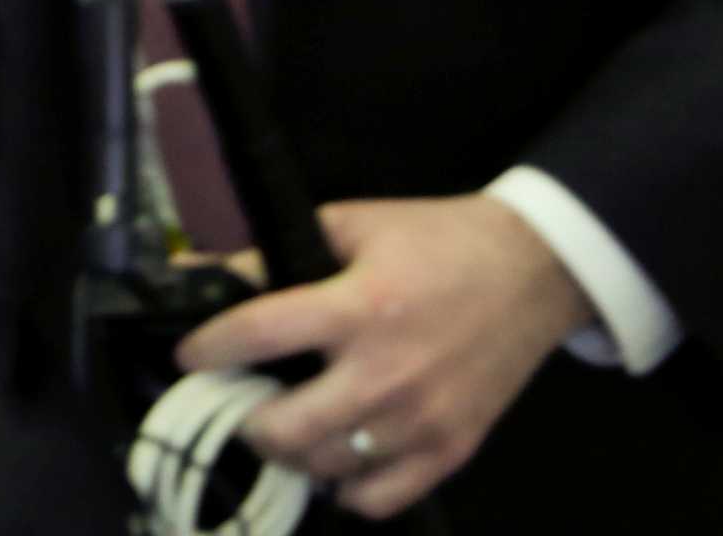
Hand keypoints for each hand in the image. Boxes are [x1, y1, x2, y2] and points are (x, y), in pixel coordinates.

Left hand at [175, 195, 593, 519]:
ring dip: (291, 452)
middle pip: (284, 428)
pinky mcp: (450, 450)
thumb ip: (281, 249)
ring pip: (324, 469)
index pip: (259, 335)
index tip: (188, 356)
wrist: (533, 271)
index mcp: (361, 305)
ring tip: (282, 426)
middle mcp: (387, 373)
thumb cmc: (438, 241)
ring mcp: (421, 420)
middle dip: (244, 418)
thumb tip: (209, 267)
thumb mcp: (355, 224)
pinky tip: (335, 460)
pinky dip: (345, 489)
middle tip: (237, 402)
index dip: (208, 348)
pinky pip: (377, 499)